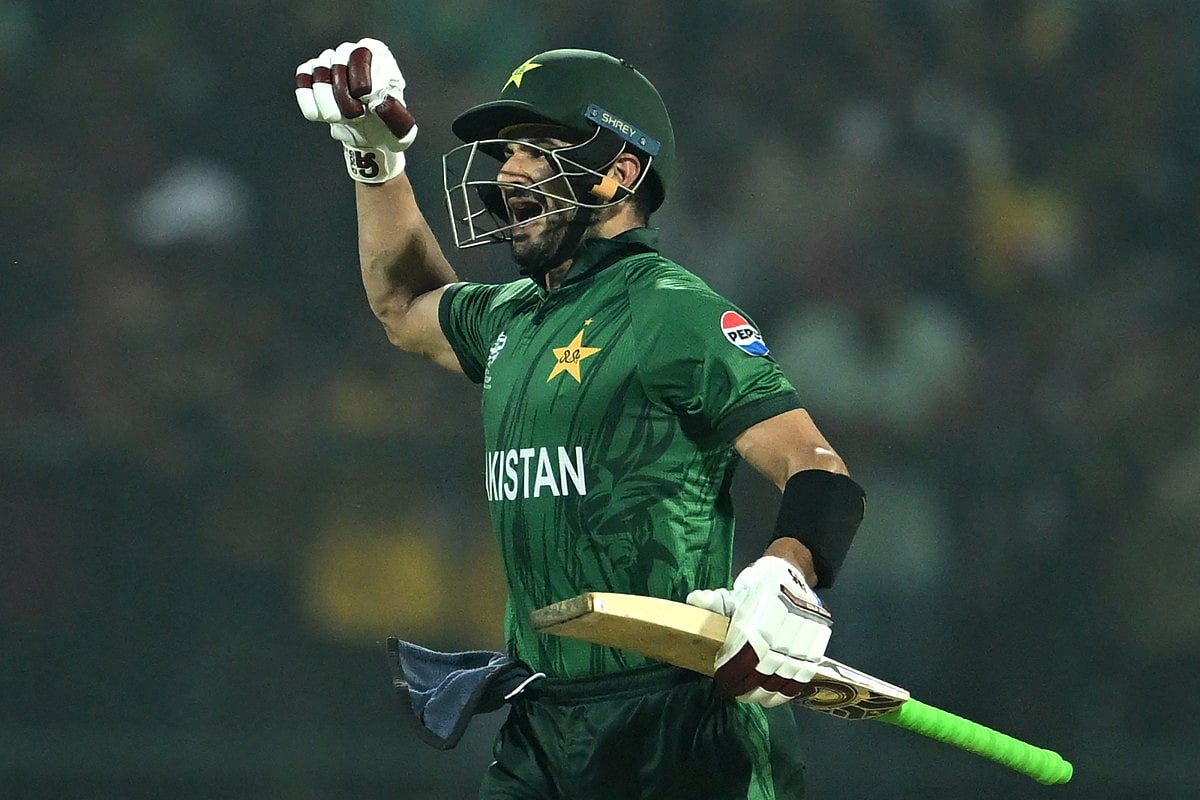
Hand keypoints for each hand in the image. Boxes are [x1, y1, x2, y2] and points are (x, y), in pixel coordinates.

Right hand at [295, 38, 418, 182]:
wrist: (367, 133)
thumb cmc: (386, 127)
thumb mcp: (401, 130)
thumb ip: (397, 119)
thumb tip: (376, 103)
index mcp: (378, 54)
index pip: (363, 52)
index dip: (361, 76)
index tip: (366, 99)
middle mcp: (350, 51)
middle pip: (337, 60)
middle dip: (343, 94)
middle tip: (356, 115)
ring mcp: (328, 60)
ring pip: (318, 71)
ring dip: (328, 103)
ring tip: (341, 118)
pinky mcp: (310, 73)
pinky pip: (303, 80)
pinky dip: (310, 102)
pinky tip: (322, 116)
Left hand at [687, 556, 830, 706]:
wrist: (793, 574)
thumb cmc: (758, 588)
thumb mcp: (735, 592)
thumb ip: (714, 601)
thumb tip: (693, 601)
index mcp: (760, 615)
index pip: (744, 653)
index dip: (732, 671)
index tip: (722, 680)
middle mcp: (783, 629)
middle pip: (763, 670)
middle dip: (745, 686)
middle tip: (732, 691)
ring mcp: (802, 639)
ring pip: (783, 677)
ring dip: (764, 693)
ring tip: (750, 697)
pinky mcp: (815, 646)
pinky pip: (802, 676)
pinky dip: (787, 690)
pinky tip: (773, 696)